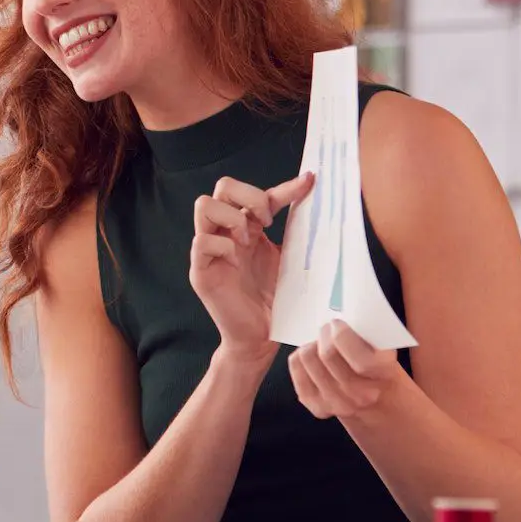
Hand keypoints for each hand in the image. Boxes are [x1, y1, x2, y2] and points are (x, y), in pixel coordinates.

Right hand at [188, 172, 313, 364]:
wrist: (261, 339)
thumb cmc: (276, 302)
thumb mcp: (290, 261)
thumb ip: (296, 234)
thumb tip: (320, 209)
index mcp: (247, 229)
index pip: (258, 194)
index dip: (284, 186)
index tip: (310, 183)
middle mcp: (225, 234)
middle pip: (222, 186)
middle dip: (250, 195)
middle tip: (268, 221)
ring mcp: (209, 251)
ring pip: (204, 205)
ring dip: (233, 218)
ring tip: (249, 241)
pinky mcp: (200, 272)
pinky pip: (202, 242)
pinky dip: (222, 246)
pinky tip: (237, 262)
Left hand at [288, 320, 404, 419]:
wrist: (381, 404)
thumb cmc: (380, 366)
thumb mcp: (385, 349)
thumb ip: (369, 333)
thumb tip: (339, 307)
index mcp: (382, 374)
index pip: (358, 356)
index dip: (342, 334)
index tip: (338, 324)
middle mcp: (361, 394)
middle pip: (327, 354)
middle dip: (324, 333)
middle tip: (327, 328)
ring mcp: (338, 404)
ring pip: (308, 360)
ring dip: (311, 345)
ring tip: (321, 343)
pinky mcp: (318, 408)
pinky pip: (296, 369)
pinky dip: (300, 357)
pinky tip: (313, 357)